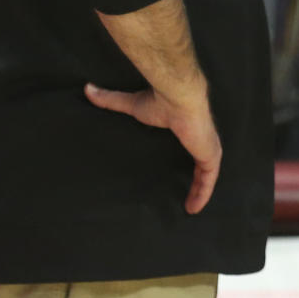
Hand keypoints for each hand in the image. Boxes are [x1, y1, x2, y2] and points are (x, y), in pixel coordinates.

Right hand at [85, 82, 221, 213]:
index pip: (191, 143)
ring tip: (191, 208)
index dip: (188, 155)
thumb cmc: (159, 100)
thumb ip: (111, 99)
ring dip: (201, 189)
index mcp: (187, 128)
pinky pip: (209, 179)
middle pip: (203, 162)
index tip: (179, 168)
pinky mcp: (210, 155)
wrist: (178, 96)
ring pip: (208, 174)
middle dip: (198, 178)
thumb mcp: (132, 105)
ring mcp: (208, 147)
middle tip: (188, 195)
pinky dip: (204, 194)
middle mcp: (201, 138)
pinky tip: (194, 208)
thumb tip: (88, 89)